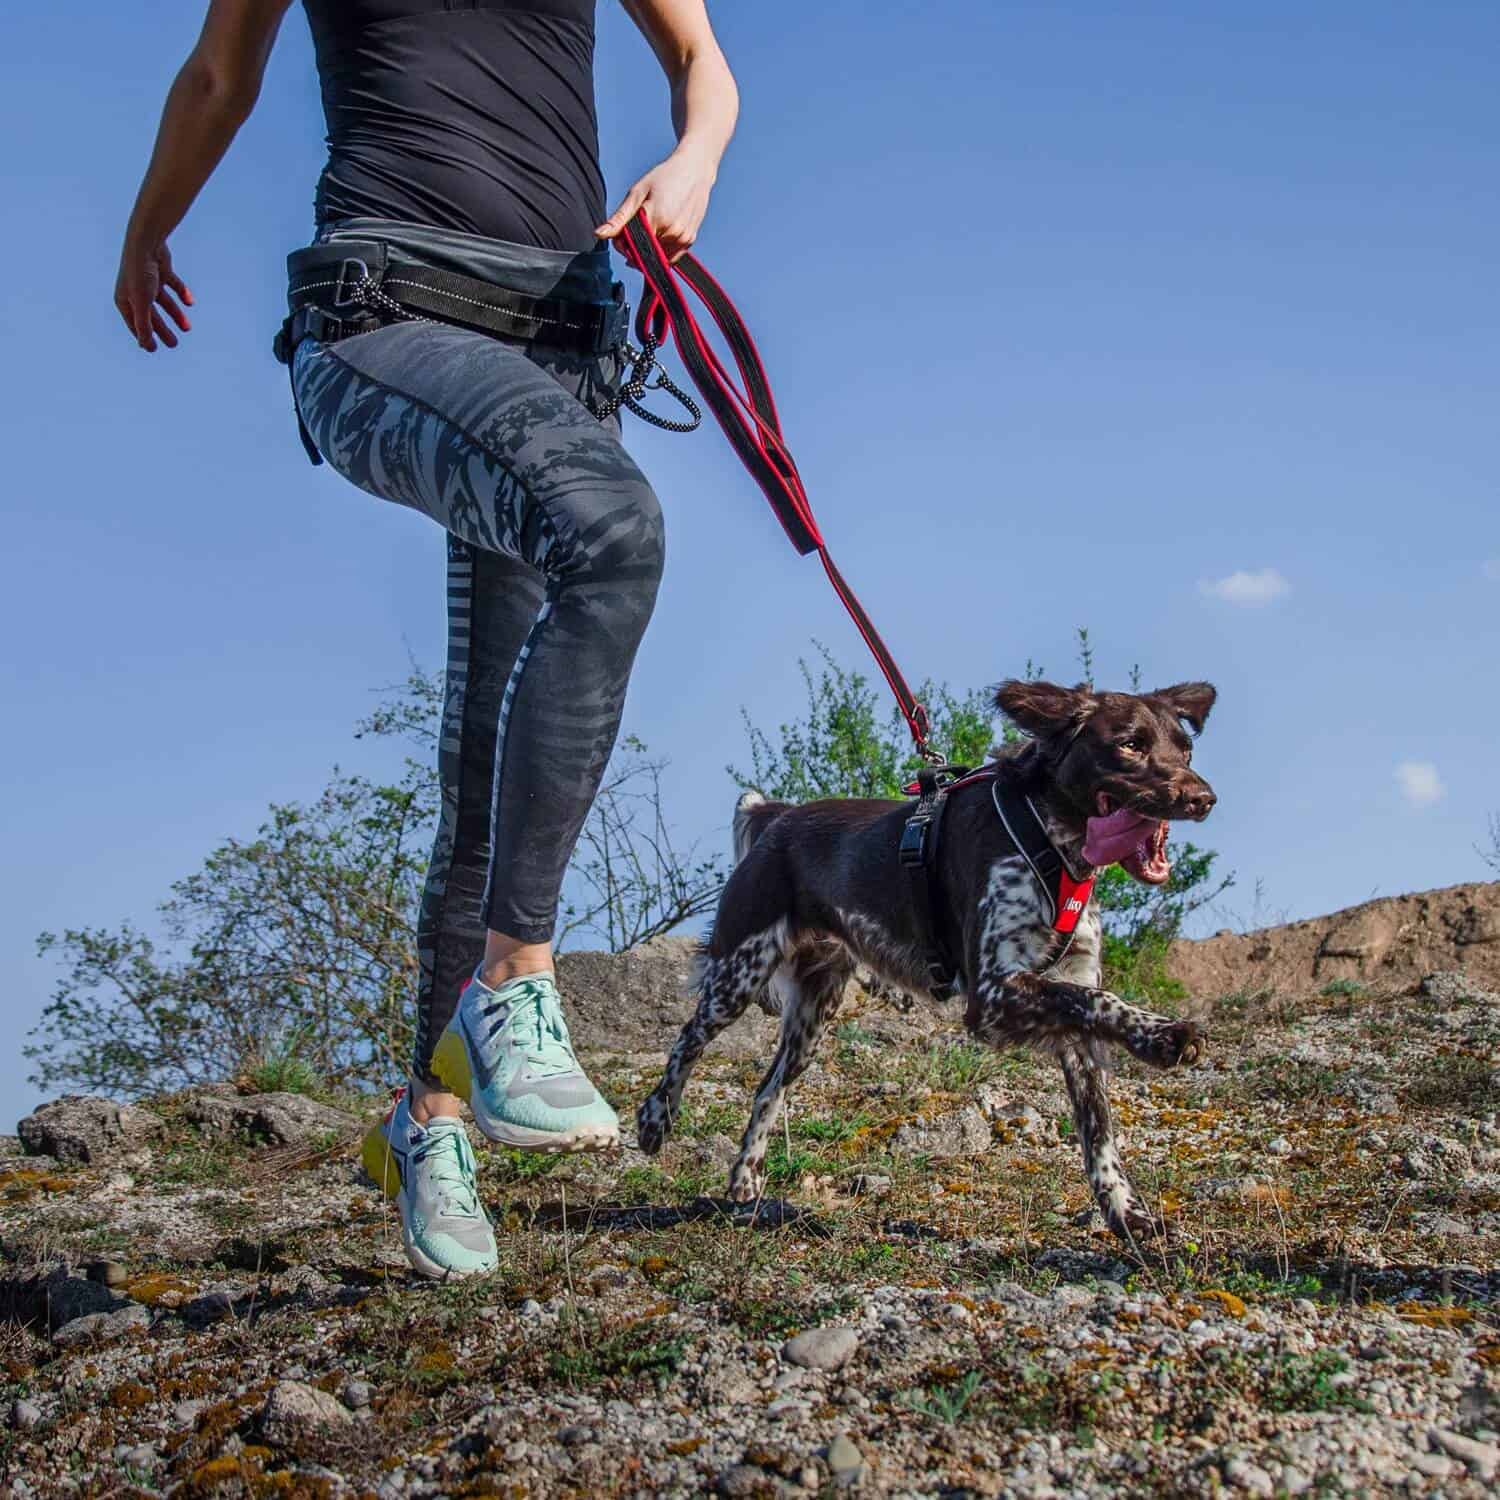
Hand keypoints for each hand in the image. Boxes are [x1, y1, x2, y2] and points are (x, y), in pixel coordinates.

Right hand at [114, 234, 192, 351]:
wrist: (146, 242)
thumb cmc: (140, 274)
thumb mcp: (142, 303)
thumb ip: (144, 325)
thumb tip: (145, 346)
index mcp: (125, 299)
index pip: (134, 324)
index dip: (143, 336)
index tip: (154, 350)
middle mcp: (135, 291)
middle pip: (151, 316)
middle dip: (162, 330)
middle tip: (174, 344)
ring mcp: (149, 281)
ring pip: (164, 303)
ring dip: (175, 315)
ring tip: (187, 328)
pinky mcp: (161, 272)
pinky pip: (173, 285)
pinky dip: (182, 293)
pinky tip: (190, 302)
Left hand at [595, 144, 716, 260]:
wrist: (694, 170)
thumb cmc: (664, 177)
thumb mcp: (637, 193)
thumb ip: (619, 218)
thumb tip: (599, 234)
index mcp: (657, 218)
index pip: (631, 246)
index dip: (622, 244)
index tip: (621, 233)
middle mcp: (672, 232)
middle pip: (644, 253)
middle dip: (634, 247)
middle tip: (636, 226)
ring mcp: (683, 238)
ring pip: (657, 258)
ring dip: (649, 250)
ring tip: (651, 225)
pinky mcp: (690, 241)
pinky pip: (670, 258)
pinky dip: (661, 252)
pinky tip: (660, 233)